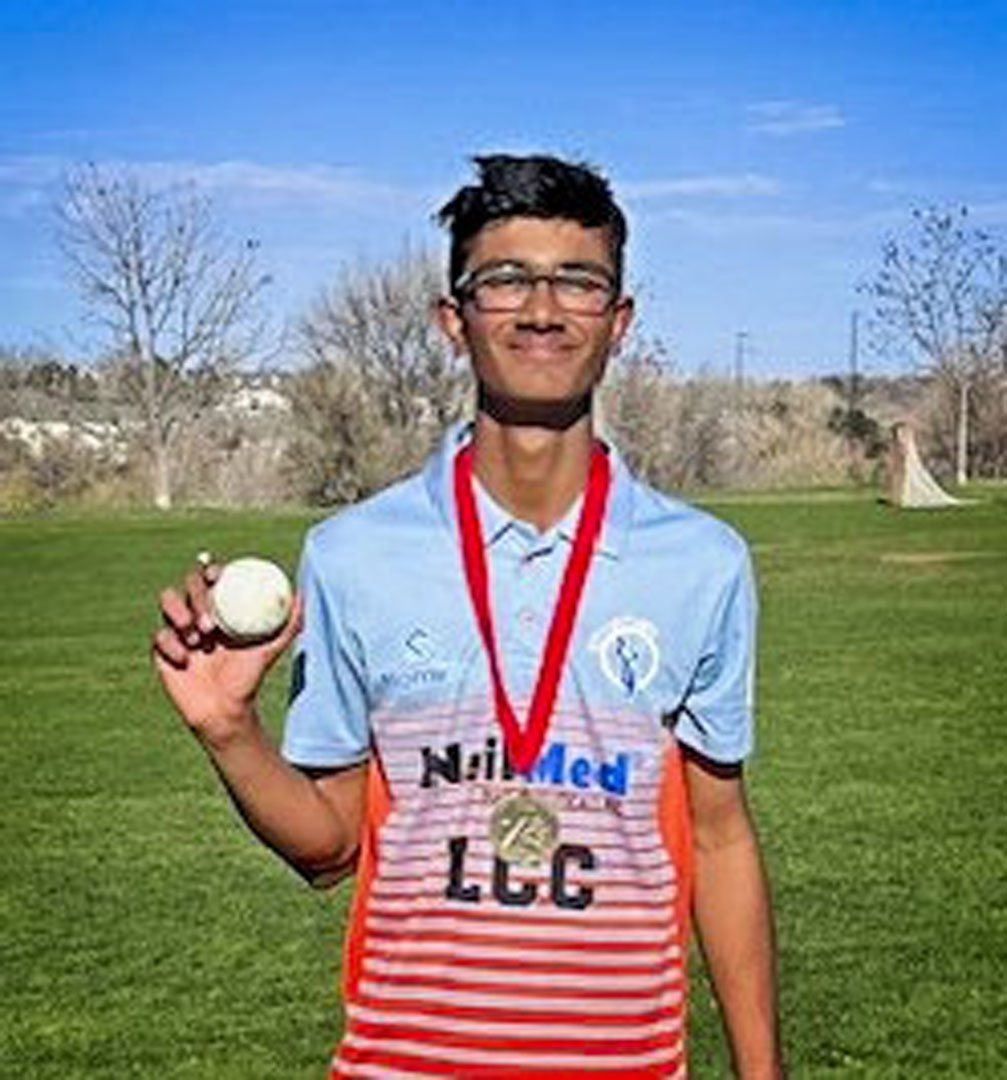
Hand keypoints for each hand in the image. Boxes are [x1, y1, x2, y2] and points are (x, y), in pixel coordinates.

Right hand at [152, 557, 302, 746]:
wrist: (224, 709)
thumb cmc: (248, 678)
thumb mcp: (271, 649)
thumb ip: (290, 624)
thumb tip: (301, 595)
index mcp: (220, 608)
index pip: (211, 578)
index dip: (210, 569)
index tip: (217, 576)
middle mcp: (197, 613)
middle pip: (188, 585)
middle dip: (197, 597)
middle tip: (211, 624)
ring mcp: (177, 629)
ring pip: (167, 601)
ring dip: (179, 613)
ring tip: (197, 638)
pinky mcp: (161, 648)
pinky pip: (159, 636)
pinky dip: (172, 645)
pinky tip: (186, 660)